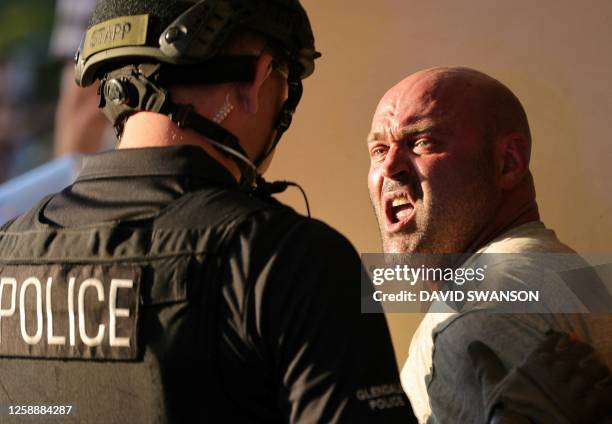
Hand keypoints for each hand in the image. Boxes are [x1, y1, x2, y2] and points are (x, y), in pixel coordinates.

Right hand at [468, 331, 611, 423]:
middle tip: (585, 356)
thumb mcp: (492, 383)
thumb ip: (485, 362)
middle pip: (581, 349)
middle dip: (584, 351)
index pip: (556, 339)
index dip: (563, 339)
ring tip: (598, 372)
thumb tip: (472, 344)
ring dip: (600, 368)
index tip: (566, 341)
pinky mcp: (592, 404)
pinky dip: (611, 388)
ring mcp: (578, 385)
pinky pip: (611, 389)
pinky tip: (607, 390)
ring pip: (598, 366)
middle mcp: (560, 367)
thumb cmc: (507, 408)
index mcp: (538, 359)